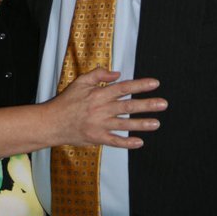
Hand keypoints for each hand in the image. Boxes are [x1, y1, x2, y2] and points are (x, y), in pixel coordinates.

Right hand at [47, 68, 167, 148]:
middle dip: (147, 104)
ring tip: (156, 123)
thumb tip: (117, 73)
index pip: (124, 87)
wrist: (53, 122)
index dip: (140, 85)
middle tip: (163, 104)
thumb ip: (98, 74)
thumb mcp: (80, 81)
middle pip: (128, 105)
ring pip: (125, 124)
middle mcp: (102, 109)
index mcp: (99, 93)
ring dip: (141, 124)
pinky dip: (127, 142)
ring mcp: (100, 125)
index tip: (155, 83)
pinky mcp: (97, 138)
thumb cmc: (67, 100)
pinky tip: (139, 142)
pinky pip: (115, 141)